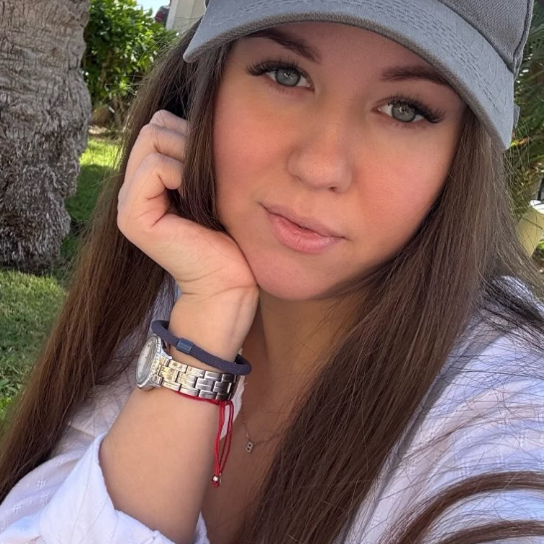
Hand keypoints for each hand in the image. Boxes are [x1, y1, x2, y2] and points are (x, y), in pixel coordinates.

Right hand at [117, 110, 258, 307]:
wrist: (230, 280)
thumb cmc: (229, 233)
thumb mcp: (210, 182)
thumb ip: (191, 154)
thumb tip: (189, 113)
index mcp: (148, 182)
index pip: (157, 125)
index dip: (188, 134)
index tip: (211, 165)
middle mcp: (131, 190)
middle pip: (151, 126)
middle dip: (186, 140)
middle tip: (208, 175)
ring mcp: (128, 204)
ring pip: (151, 138)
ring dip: (187, 156)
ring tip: (202, 189)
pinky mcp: (133, 217)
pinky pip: (155, 165)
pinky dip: (182, 172)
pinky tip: (195, 197)